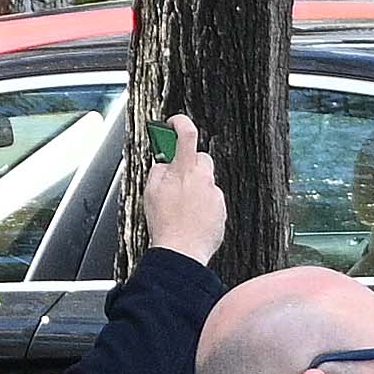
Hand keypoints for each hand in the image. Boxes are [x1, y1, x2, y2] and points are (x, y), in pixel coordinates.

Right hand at [142, 115, 226, 268]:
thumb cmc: (165, 223)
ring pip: (207, 181)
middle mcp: (205, 180)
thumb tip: (165, 162)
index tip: (174, 123)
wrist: (182, 251)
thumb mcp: (151, 191)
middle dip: (190, 163)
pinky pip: (212, 199)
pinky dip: (203, 204)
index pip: (187, 134)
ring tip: (181, 205)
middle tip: (176, 176)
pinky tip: (191, 216)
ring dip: (196, 186)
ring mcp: (216, 195)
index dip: (181, 122)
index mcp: (185, 171)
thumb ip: (159, 170)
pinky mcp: (222, 210)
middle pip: (202, 158)